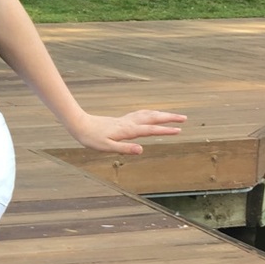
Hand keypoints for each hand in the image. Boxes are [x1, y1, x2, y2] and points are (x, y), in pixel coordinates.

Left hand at [69, 109, 186, 155]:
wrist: (79, 124)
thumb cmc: (91, 138)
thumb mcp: (106, 147)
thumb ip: (124, 148)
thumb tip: (141, 150)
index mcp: (127, 131)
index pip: (150, 130)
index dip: (165, 130)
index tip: (179, 130)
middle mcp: (129, 123)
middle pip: (152, 118)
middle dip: (169, 118)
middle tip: (185, 118)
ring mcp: (125, 120)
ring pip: (147, 114)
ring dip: (161, 114)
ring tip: (173, 116)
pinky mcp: (121, 120)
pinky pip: (140, 114)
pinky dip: (150, 113)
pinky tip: (151, 115)